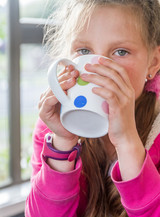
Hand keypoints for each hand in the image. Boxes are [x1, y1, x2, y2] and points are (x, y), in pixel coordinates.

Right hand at [39, 65, 78, 141]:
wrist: (68, 134)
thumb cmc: (74, 118)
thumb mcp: (77, 102)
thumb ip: (78, 92)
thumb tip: (89, 79)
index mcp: (54, 91)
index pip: (58, 78)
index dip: (66, 72)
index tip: (75, 67)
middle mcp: (47, 95)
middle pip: (55, 82)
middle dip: (66, 76)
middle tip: (76, 72)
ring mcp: (43, 103)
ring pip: (52, 90)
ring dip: (62, 85)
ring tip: (72, 81)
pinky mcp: (43, 112)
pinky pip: (48, 102)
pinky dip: (55, 97)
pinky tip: (62, 94)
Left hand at [81, 57, 144, 179]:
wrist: (125, 137)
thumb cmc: (118, 122)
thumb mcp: (117, 105)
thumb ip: (110, 96)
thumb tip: (96, 89)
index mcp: (128, 90)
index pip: (120, 70)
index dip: (109, 63)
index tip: (98, 59)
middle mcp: (128, 92)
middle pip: (114, 73)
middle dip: (100, 67)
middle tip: (87, 66)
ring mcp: (125, 100)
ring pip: (110, 82)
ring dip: (96, 77)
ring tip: (84, 76)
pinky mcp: (119, 108)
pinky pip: (109, 95)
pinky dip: (100, 90)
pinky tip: (92, 89)